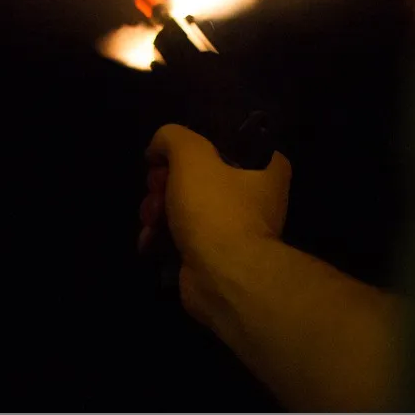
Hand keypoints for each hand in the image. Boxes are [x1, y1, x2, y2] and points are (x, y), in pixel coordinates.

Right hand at [139, 123, 291, 318]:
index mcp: (264, 166)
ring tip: (151, 221)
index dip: (187, 147)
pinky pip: (183, 234)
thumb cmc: (215, 208)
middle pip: (195, 174)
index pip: (220, 142)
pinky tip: (149, 241)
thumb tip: (158, 148)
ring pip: (184, 204)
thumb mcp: (190, 154)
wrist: (223, 277)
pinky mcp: (215, 254)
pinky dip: (162, 236)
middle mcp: (255, 195)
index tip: (167, 158)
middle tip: (157, 190)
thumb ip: (172, 137)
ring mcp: (235, 227)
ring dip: (158, 209)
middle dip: (164, 183)